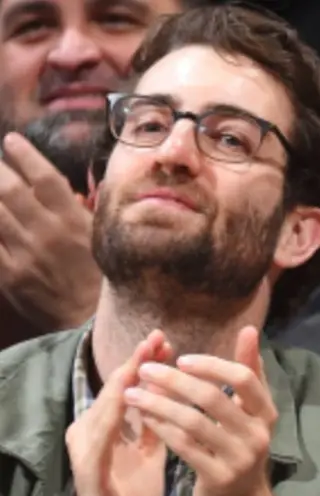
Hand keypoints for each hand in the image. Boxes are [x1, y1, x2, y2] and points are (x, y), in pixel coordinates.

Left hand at [0, 132, 99, 332]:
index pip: (46, 179)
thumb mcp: (101, 240)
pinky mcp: (8, 274)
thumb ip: (86, 212)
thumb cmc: (99, 279)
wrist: (87, 322)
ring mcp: (23, 254)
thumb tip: (76, 188)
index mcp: (74, 223)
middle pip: (10, 189)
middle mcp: (47, 234)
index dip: (26, 155)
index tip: (12, 141)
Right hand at [46, 332, 170, 495]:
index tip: (168, 340)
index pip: (129, 387)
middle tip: (158, 337)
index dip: (146, 363)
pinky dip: (117, 414)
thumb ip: (157, 425)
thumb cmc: (132, 495)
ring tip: (145, 357)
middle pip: (116, 388)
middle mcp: (92, 430)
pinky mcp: (88, 467)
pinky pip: (104, 435)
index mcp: (108, 427)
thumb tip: (176, 397)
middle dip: (137, 362)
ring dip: (126, 380)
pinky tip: (131, 396)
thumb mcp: (151, 453)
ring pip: (107, 405)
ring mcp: (86, 447)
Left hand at [126, 326, 278, 495]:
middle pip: (214, 398)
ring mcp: (239, 458)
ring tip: (132, 393)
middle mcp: (257, 434)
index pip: (244, 378)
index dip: (212, 365)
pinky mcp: (218, 477)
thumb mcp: (250, 412)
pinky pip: (183, 447)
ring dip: (159, 404)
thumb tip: (248, 330)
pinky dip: (161, 429)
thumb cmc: (239, 447)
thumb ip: (249, 372)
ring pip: (193, 422)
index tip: (182, 358)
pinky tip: (144, 418)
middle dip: (176, 381)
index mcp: (266, 412)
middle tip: (145, 370)